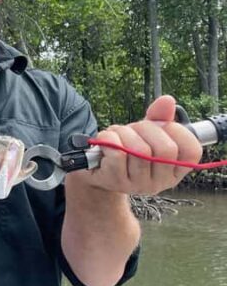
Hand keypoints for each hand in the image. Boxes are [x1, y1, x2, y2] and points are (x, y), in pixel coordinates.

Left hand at [66, 95, 202, 196]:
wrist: (95, 168)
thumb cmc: (126, 148)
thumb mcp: (145, 132)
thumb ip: (159, 117)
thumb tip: (167, 100)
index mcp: (175, 169)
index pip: (191, 150)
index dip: (176, 130)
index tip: (161, 124)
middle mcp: (161, 181)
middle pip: (165, 149)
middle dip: (146, 128)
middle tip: (133, 128)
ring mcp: (138, 184)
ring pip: (140, 150)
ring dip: (124, 133)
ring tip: (117, 134)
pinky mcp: (116, 181)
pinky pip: (118, 154)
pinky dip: (108, 139)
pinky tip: (105, 141)